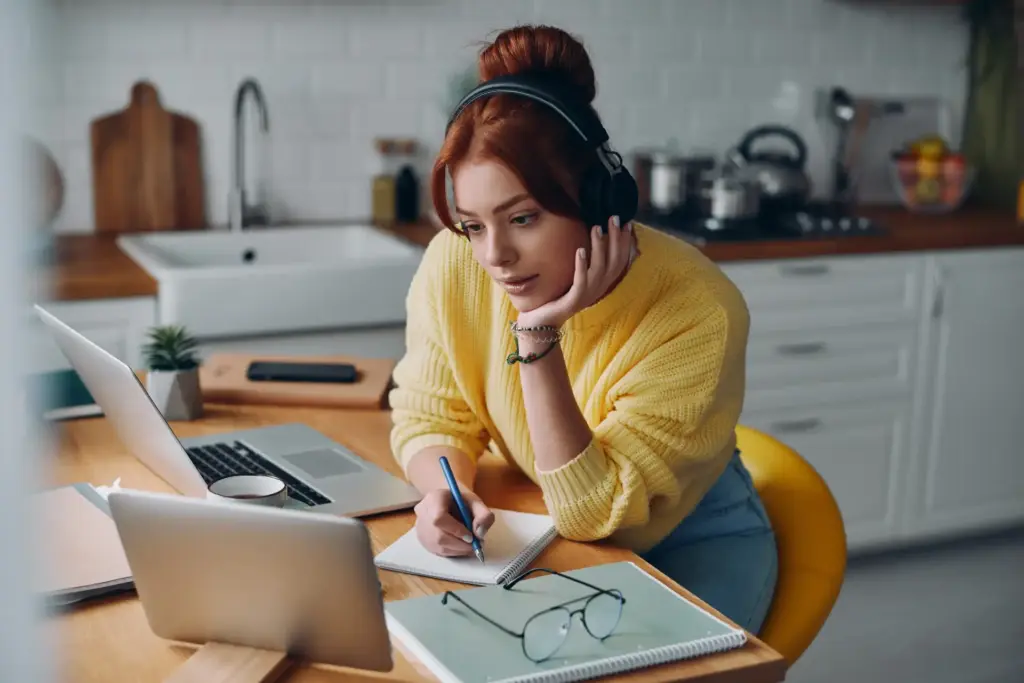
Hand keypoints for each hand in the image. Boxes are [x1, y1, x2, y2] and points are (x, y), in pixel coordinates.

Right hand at [413, 487, 494, 557]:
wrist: (447, 503)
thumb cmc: (461, 502)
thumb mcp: (476, 502)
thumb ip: (483, 515)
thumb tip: (480, 533)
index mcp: (434, 498)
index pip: (439, 517)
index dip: (456, 530)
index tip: (471, 536)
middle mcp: (422, 513)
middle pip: (438, 535)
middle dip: (460, 544)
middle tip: (475, 546)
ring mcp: (420, 528)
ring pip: (438, 546)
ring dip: (458, 550)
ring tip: (471, 547)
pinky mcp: (422, 540)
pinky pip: (437, 551)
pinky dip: (452, 552)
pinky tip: (462, 547)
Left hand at [517, 215, 633, 329]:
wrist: (544, 322)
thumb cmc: (558, 297)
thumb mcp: (576, 278)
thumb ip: (586, 264)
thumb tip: (591, 240)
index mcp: (602, 283)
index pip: (620, 260)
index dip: (625, 242)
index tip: (627, 222)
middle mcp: (598, 289)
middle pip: (614, 261)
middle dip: (616, 238)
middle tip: (614, 217)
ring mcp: (587, 295)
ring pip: (599, 268)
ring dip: (599, 246)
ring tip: (596, 227)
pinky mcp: (574, 299)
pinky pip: (581, 281)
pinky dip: (582, 265)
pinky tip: (580, 250)